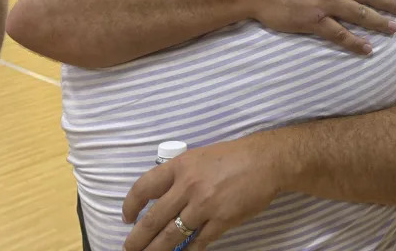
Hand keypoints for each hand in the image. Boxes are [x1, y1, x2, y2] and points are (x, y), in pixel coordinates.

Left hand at [122, 138, 285, 250]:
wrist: (268, 160)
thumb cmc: (236, 156)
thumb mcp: (201, 157)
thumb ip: (182, 175)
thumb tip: (165, 198)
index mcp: (181, 166)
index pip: (144, 187)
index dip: (130, 205)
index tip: (127, 217)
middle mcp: (188, 186)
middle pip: (153, 219)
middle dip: (137, 239)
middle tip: (129, 249)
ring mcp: (204, 205)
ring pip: (171, 235)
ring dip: (156, 250)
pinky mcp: (222, 220)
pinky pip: (199, 242)